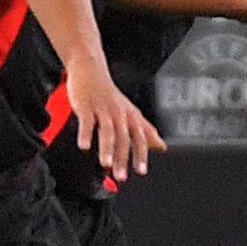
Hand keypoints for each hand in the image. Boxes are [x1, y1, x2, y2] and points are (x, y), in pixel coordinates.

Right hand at [67, 61, 164, 180]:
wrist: (90, 69)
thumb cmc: (109, 94)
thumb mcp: (131, 111)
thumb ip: (145, 130)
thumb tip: (161, 146)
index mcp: (130, 116)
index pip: (139, 138)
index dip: (141, 154)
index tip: (140, 171)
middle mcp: (119, 113)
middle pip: (123, 138)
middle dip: (123, 158)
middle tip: (121, 175)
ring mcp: (102, 109)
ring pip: (107, 130)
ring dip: (107, 148)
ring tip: (105, 164)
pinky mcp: (86, 105)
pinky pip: (87, 121)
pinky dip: (86, 134)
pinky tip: (84, 146)